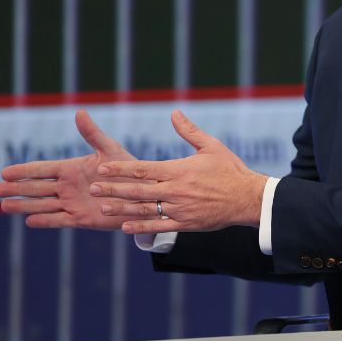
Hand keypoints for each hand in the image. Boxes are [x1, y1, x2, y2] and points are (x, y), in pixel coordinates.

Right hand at [0, 109, 151, 229]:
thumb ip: (92, 134)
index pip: (41, 169)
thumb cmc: (127, 168)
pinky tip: (28, 221)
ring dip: (23, 205)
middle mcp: (67, 186)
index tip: (4, 171)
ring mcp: (72, 203)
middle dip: (16, 188)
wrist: (142, 192)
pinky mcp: (80, 219)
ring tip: (3, 205)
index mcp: (71, 168)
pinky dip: (44, 221)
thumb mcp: (110, 149)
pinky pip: (58, 220)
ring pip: (42, 205)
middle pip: (36, 188)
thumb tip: (79, 112)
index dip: (23, 170)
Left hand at [90, 109, 268, 233]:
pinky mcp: (186, 224)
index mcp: (178, 170)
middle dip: (114, 189)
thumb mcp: (211, 146)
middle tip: (93, 189)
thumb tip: (174, 113)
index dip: (120, 169)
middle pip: (138, 190)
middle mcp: (175, 191)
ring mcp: (180, 209)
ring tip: (103, 209)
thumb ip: (189, 131)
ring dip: (122, 210)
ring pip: (145, 210)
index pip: (143, 169)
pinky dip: (141, 227)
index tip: (102, 168)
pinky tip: (125, 228)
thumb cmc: (230, 170)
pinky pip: (160, 227)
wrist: (248, 198)